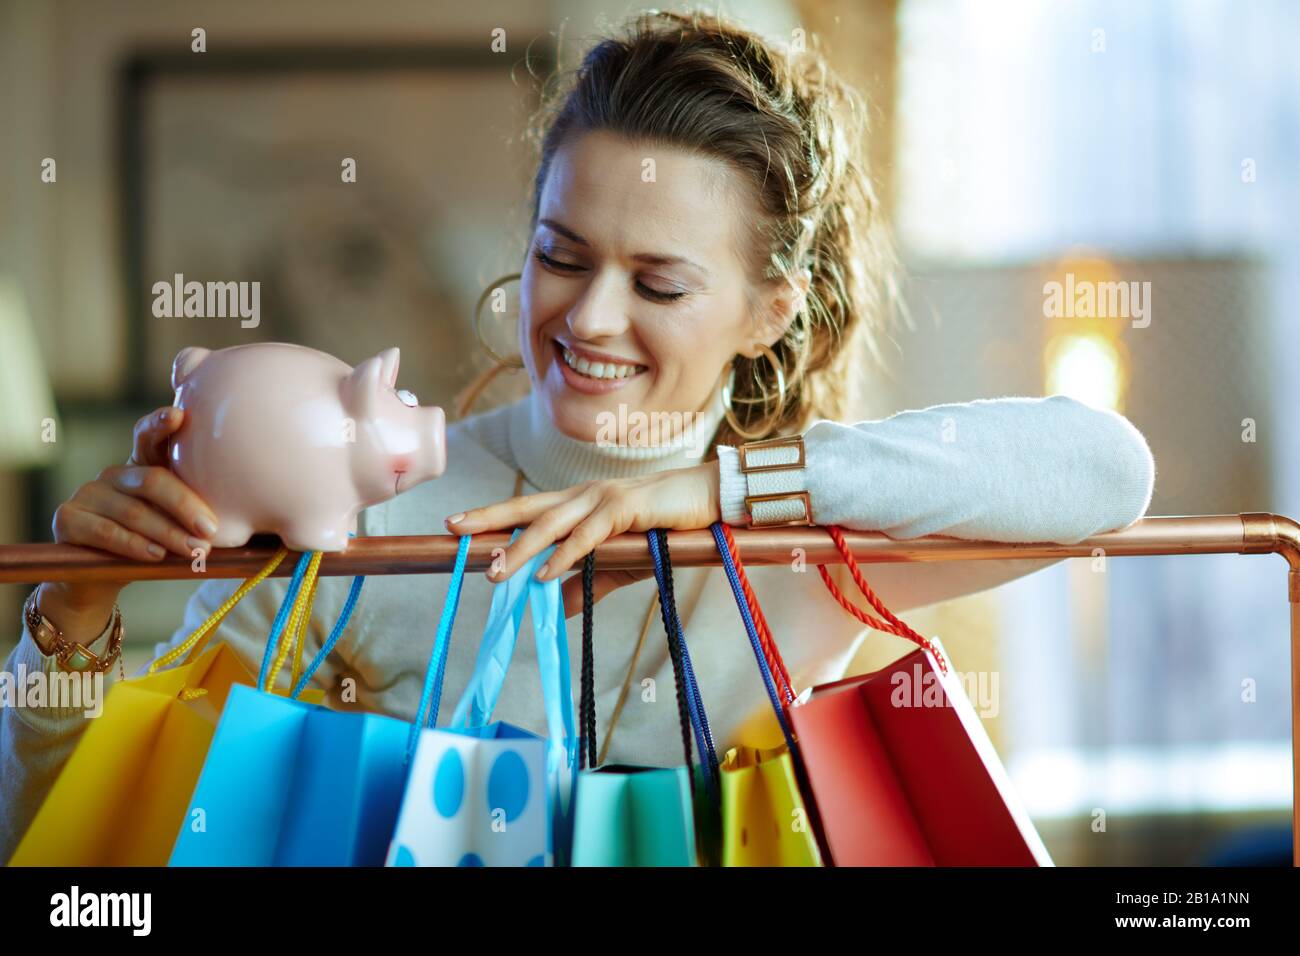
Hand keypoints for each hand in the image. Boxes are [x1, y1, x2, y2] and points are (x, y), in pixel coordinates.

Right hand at [38, 407, 220, 640]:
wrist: (96, 581)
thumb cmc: (149, 549)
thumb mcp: (174, 527)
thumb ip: (196, 515)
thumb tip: (245, 518)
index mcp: (142, 469)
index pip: (149, 438)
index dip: (161, 425)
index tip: (180, 415)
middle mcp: (114, 475)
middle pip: (152, 480)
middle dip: (186, 505)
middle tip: (211, 530)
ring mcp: (87, 494)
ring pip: (134, 511)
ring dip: (169, 533)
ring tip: (194, 552)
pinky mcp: (67, 519)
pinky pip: (108, 531)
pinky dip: (135, 545)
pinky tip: (156, 555)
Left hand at [444, 460, 720, 617]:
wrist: (710, 501)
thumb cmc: (666, 528)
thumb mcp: (619, 563)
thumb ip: (586, 582)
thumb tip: (555, 608)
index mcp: (580, 504)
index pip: (529, 510)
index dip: (493, 517)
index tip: (458, 526)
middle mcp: (585, 495)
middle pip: (528, 508)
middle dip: (489, 519)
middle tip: (454, 530)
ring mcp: (603, 498)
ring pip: (552, 523)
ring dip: (521, 548)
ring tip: (496, 570)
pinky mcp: (625, 508)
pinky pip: (588, 535)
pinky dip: (565, 555)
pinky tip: (546, 573)